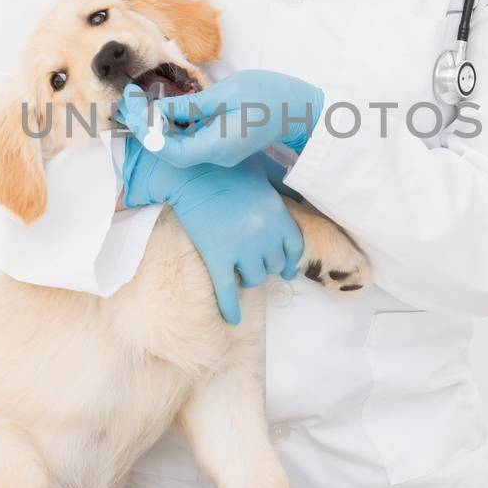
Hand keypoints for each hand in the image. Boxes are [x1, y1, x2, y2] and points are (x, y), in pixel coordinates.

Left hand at [118, 70, 324, 168]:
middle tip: (129, 99)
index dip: (146, 129)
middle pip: (170, 149)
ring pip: (179, 143)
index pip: (168, 150)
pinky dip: (176, 123)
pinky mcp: (222, 144)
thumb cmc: (269, 96)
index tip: (133, 103)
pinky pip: (191, 138)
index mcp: (216, 147)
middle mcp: (214, 156)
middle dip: (146, 126)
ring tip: (142, 99)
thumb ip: (191, 105)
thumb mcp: (227, 93)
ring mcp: (219, 152)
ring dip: (159, 124)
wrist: (300, 108)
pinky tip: (168, 105)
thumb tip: (158, 110)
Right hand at [120, 137, 303, 324]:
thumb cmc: (227, 169)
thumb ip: (281, 192)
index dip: (290, 261)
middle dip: (266, 265)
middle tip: (254, 262)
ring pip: (254, 279)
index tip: (286, 268)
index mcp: (278, 216)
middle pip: (274, 266)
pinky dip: (230, 307)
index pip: (294, 249)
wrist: (193, 172)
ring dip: (249, 278)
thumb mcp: (264, 176)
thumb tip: (294, 199)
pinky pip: (227, 291)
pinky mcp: (217, 257)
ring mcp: (242, 249)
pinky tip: (231, 318)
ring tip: (239, 272)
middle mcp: (266, 236)